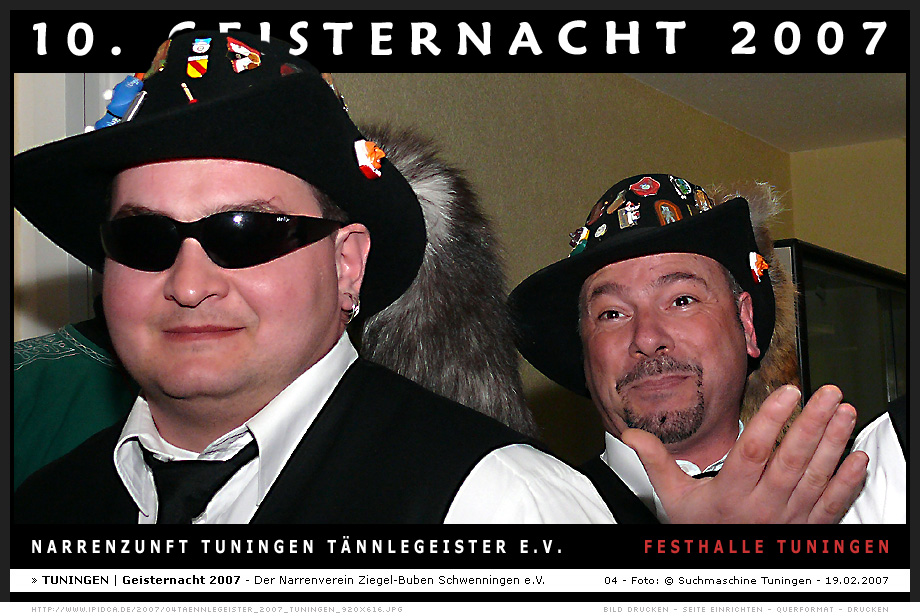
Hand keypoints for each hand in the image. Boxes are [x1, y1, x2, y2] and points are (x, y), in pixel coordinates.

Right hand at [621, 384, 868, 523]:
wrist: (725, 572)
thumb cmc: (701, 532)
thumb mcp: (674, 498)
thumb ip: (657, 462)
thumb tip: (632, 435)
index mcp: (731, 495)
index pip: (754, 451)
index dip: (773, 420)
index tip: (788, 393)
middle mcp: (763, 506)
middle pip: (792, 460)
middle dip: (813, 423)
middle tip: (828, 393)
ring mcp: (790, 519)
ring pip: (817, 477)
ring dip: (834, 442)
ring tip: (844, 412)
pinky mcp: (808, 530)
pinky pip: (833, 504)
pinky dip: (848, 481)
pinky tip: (857, 457)